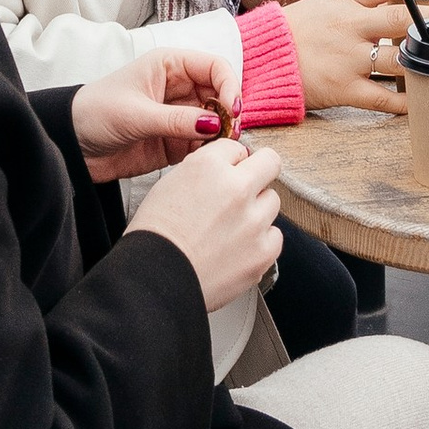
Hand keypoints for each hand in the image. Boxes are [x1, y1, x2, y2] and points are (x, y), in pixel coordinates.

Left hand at [72, 30, 243, 177]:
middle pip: (220, 95)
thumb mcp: (135, 114)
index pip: (214, 67)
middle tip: (228, 135)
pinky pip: (203, 145)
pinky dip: (209, 152)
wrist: (71, 145)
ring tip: (217, 149)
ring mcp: (179, 116)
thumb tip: (214, 124)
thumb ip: (176, 121)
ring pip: (215, 121)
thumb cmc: (94, 113)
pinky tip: (205, 159)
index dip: (229, 85)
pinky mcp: (176, 142)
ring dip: (221, 135)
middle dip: (228, 114)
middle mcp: (179, 88)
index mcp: (169, 66)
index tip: (232, 109)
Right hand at [127, 137, 285, 312]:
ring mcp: (254, 221)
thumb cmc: (154, 238)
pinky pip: (275, 236)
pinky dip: (260, 241)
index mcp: (208, 166)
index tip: (228, 171)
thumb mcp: (171, 185)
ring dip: (257, 210)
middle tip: (243, 190)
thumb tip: (226, 167)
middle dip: (258, 173)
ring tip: (230, 228)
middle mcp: (236, 188)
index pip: (236, 147)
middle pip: (270, 163)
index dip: (230, 161)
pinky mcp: (263, 251)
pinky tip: (237, 248)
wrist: (154, 281)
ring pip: (272, 201)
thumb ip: (205, 170)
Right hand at [289, 0, 416, 114]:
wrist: (258, 59)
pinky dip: (405, 102)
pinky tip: (421, 102)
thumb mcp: (322, 4)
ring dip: (423, 61)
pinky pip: (382, 97)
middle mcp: (351, 27)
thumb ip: (355, 3)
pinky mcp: (343, 88)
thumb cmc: (290, 31)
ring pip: (398, 60)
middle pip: (401, 19)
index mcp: (345, 2)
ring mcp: (348, 59)